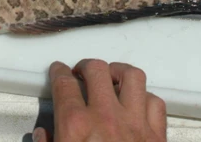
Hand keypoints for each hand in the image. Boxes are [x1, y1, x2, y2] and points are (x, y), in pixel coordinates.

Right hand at [34, 59, 166, 141]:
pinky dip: (145, 97)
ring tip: (110, 76)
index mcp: (76, 126)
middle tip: (80, 72)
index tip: (58, 70)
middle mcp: (106, 117)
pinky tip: (136, 102)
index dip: (58, 72)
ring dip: (118, 72)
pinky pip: (155, 102)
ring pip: (131, 76)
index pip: (64, 84)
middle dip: (85, 66)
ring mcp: (135, 124)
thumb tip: (43, 136)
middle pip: (97, 70)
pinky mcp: (157, 136)